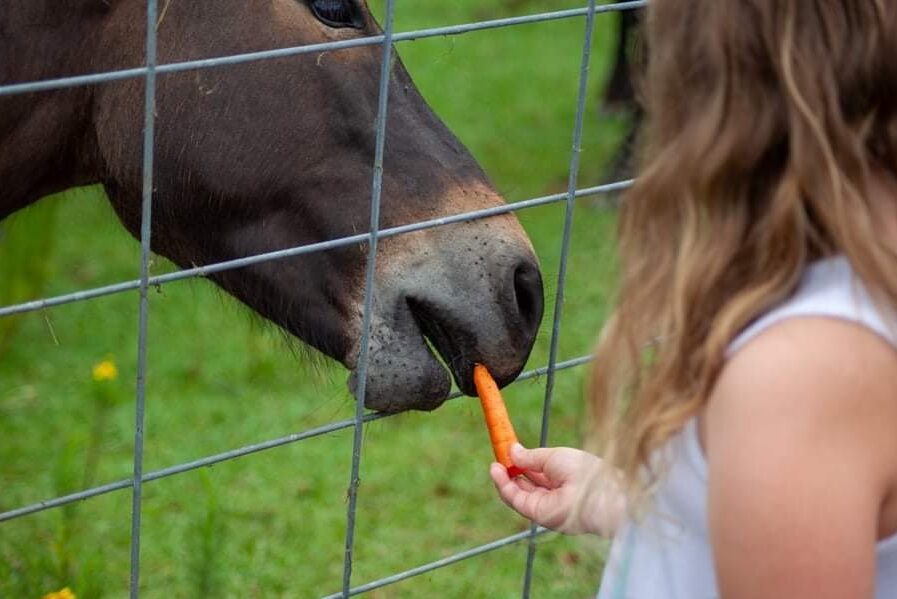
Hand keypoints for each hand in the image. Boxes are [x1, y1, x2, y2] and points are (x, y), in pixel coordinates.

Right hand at [489, 444, 624, 535]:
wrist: (596, 493)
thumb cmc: (582, 470)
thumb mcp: (553, 456)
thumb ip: (531, 457)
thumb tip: (512, 450)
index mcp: (561, 478)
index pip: (535, 472)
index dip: (520, 463)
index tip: (507, 451)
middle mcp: (552, 494)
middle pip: (524, 484)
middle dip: (508, 471)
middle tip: (497, 457)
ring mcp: (544, 505)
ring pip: (516, 493)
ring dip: (503, 479)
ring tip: (494, 464)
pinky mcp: (537, 514)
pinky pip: (515, 500)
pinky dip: (504, 486)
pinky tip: (497, 471)